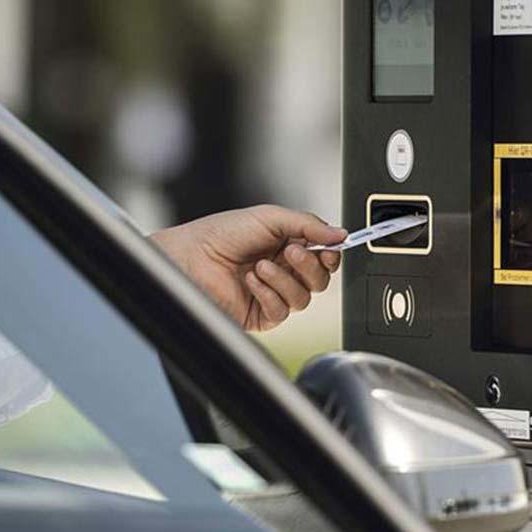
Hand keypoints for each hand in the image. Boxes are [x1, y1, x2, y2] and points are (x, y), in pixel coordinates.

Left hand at [150, 205, 345, 331]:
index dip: (330, 254)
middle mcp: (283, 271)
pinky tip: (251, 282)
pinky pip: (281, 311)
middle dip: (309, 266)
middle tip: (291, 252)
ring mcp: (272, 294)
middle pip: (320, 280)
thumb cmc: (221, 234)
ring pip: (304, 298)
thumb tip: (341, 233)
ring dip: (284, 280)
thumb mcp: (270, 217)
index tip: (328, 247)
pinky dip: (269, 294)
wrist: (191, 257)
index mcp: (288, 246)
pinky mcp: (260, 314)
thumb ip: (309, 224)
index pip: (324, 256)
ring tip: (260, 266)